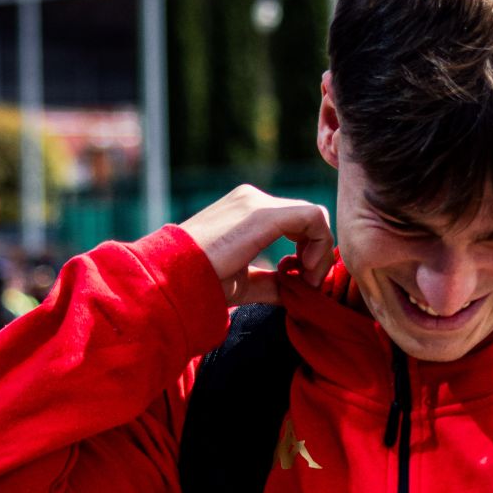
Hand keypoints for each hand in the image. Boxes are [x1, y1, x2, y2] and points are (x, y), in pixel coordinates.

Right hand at [180, 185, 333, 306]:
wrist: (172, 277)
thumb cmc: (200, 282)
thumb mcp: (243, 281)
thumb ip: (272, 282)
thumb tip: (297, 292)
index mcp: (246, 211)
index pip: (296, 223)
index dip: (309, 252)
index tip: (301, 282)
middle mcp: (253, 200)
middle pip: (308, 218)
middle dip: (318, 253)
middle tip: (308, 283)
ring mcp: (257, 202)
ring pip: (314, 216)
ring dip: (321, 251)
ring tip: (306, 279)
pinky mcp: (263, 213)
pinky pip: (312, 217)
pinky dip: (319, 244)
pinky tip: (305, 269)